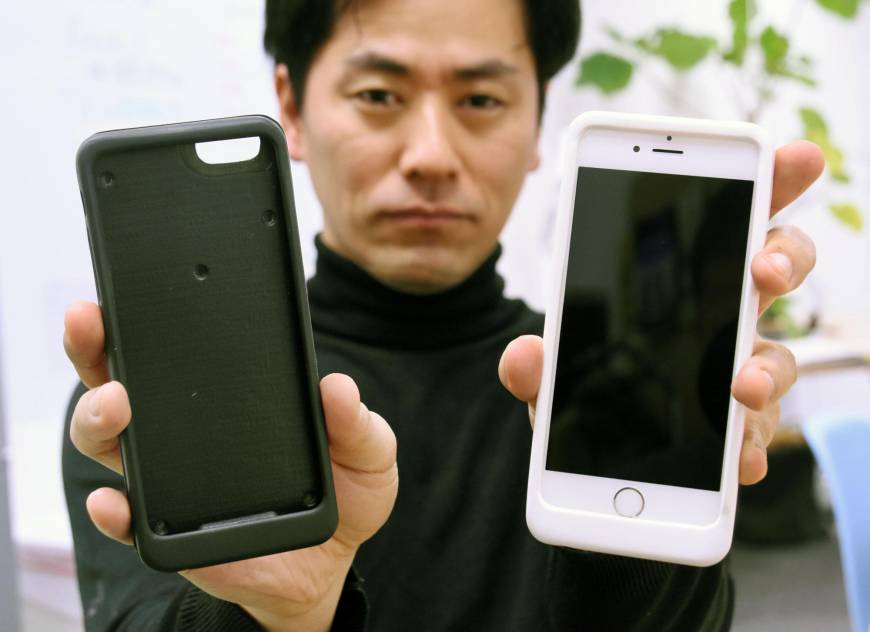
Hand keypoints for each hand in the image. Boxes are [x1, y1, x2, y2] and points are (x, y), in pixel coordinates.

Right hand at [64, 301, 397, 631]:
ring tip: (114, 402)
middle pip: (120, 384)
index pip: (179, 352)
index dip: (143, 319)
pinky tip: (112, 499)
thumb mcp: (367, 449)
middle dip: (95, 351)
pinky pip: (129, 522)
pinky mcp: (171, 534)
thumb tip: (337, 387)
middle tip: (93, 327)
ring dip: (97, 419)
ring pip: (111, 443)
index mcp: (229, 399)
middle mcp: (186, 433)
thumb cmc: (346, 490)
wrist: (336, 559)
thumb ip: (356, 421)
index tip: (123, 288)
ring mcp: (172, 481)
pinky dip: (113, 511)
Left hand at [499, 140, 822, 486]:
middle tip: (762, 268)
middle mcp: (720, 319)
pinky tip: (740, 462)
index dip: (767, 184)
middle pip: (774, 270)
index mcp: (681, 282)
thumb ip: (537, 366)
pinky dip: (751, 445)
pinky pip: (757, 431)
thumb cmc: (585, 394)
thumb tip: (522, 357)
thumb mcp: (553, 375)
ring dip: (764, 368)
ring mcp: (733, 373)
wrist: (594, 459)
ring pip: (776, 357)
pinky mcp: (737, 430)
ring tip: (740, 388)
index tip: (793, 154)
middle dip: (781, 258)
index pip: (729, 220)